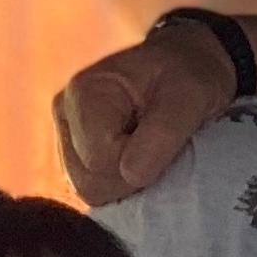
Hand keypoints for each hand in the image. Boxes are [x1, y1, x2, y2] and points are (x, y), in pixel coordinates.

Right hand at [54, 19, 239, 206]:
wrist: (189, 65)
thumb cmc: (190, 75)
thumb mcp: (190, 95)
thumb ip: (162, 133)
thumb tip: (132, 175)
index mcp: (84, 92)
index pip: (99, 161)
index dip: (139, 162)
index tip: (166, 137)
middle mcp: (65, 115)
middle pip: (89, 182)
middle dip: (132, 176)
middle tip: (162, 147)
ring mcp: (68, 137)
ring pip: (91, 191)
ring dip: (129, 182)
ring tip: (152, 150)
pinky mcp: (78, 155)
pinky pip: (97, 191)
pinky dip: (125, 185)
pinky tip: (142, 158)